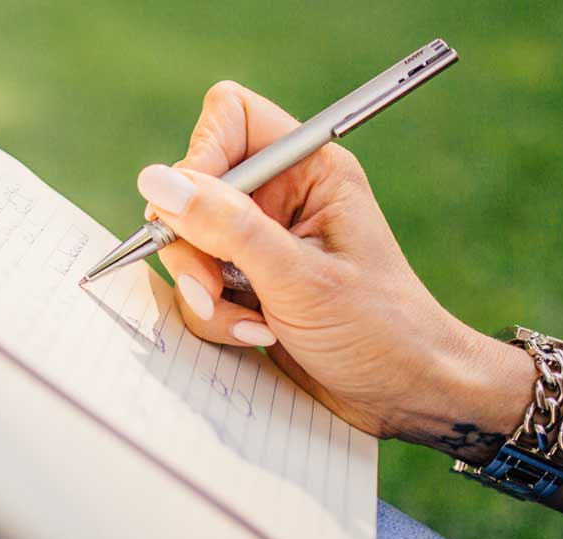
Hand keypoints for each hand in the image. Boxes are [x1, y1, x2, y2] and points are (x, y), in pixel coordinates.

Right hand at [140, 81, 531, 453]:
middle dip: (195, 246)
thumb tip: (157, 182)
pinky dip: (217, 318)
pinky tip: (258, 336)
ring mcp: (262, 245)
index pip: (230, 118)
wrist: (405, 395)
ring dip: (206, 293)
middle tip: (215, 287)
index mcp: (309, 171)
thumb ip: (227, 227)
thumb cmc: (378, 330)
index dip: (201, 158)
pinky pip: (200, 288)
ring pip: (189, 246)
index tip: (192, 212)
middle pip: (194, 189)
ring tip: (252, 325)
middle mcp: (282, 199)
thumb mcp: (298, 277)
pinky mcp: (249, 286)